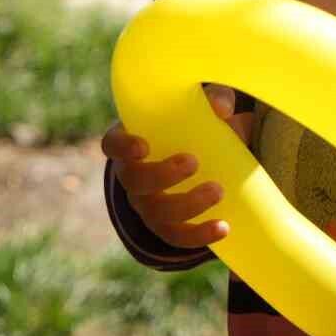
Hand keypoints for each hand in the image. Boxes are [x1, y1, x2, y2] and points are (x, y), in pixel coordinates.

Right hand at [102, 84, 253, 247]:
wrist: (199, 160)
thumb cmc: (192, 125)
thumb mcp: (201, 107)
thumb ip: (214, 98)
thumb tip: (222, 109)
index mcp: (132, 143)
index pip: (113, 145)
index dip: (122, 147)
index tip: (143, 146)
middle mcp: (132, 177)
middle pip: (135, 182)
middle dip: (162, 175)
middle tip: (193, 162)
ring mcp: (147, 205)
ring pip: (156, 213)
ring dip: (187, 205)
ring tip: (218, 191)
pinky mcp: (166, 227)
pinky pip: (176, 237)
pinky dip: (199, 235)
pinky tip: (223, 227)